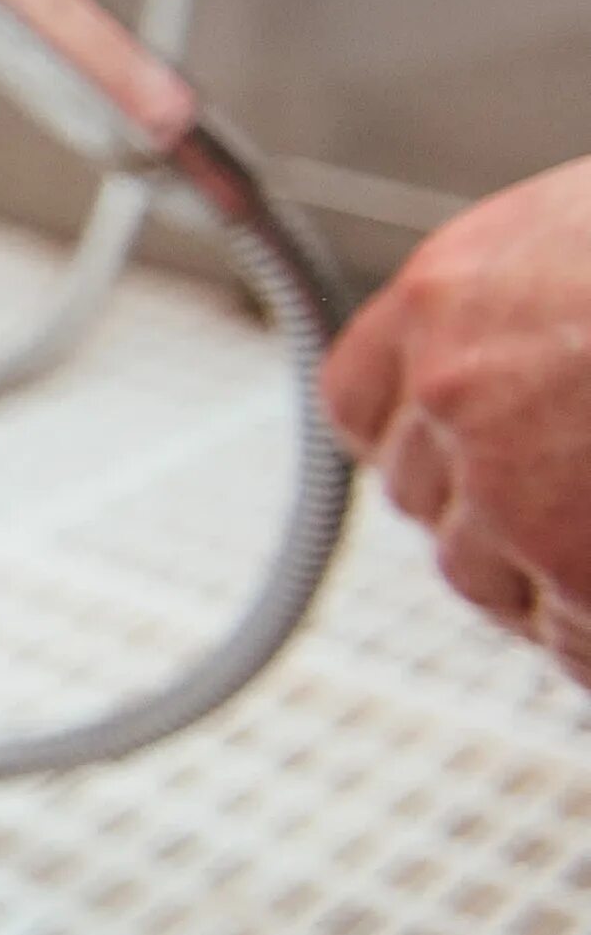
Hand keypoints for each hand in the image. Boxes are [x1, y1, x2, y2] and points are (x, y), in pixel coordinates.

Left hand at [322, 157, 590, 681]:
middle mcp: (455, 390)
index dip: (417, 441)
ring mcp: (511, 490)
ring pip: (482, 576)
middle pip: (424, 495)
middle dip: (484, 516)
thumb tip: (555, 362)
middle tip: (567, 518)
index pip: (366, 399)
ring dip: (542, 581)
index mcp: (452, 295)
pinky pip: (570, 639)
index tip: (454, 463)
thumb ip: (549, 303)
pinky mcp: (580, 572)